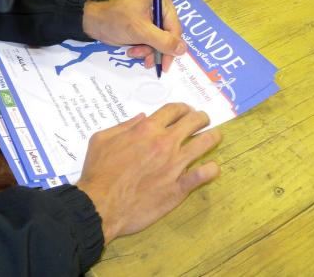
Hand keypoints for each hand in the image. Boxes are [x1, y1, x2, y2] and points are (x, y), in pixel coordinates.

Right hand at [76, 103, 221, 243]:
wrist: (100, 205)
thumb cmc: (98, 172)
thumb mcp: (101, 139)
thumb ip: (123, 125)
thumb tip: (141, 118)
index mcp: (146, 130)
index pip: (174, 110)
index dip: (183, 107)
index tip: (187, 111)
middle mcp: (164, 143)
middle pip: (193, 121)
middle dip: (201, 117)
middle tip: (203, 121)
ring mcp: (174, 165)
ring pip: (204, 143)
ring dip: (213, 137)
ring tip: (215, 137)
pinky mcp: (178, 187)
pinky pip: (203, 174)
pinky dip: (211, 169)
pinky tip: (211, 168)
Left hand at [82, 0, 185, 71]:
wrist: (93, 23)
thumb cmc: (116, 20)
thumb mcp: (140, 31)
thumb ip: (162, 41)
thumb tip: (183, 50)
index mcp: (162, 0)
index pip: (175, 27)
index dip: (172, 47)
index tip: (166, 63)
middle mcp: (161, 8)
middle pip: (169, 37)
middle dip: (156, 50)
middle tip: (147, 61)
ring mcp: (154, 20)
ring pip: (161, 43)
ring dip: (148, 52)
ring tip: (134, 53)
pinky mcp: (146, 29)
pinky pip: (152, 44)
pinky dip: (144, 51)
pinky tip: (132, 51)